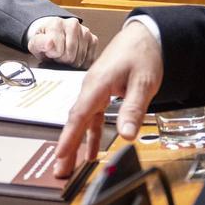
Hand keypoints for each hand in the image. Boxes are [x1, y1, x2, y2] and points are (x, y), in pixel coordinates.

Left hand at [27, 16, 98, 67]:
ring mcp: (85, 31)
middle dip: (62, 60)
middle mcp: (72, 24)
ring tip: (65, 54)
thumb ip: (39, 44)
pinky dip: (82, 62)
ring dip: (72, 62)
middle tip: (58, 55)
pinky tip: (75, 56)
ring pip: (80, 59)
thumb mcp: (35, 43)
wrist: (53, 32)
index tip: (50, 53)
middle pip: (70, 56)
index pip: (58, 51)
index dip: (53, 56)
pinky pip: (89, 60)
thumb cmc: (46, 39)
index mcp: (56, 24)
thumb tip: (49, 44)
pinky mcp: (93, 39)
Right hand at [53, 21, 162, 177]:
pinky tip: (92, 150)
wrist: (144, 35)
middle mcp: (91, 88)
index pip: (79, 114)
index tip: (60, 155)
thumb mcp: (143, 82)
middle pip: (75, 120)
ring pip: (82, 120)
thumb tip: (126, 134)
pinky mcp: (101, 92)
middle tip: (60, 170)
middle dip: (67, 146)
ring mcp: (95, 90)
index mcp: (97, 84)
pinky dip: (90, 133)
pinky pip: (92, 116)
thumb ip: (133, 108)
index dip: (69, 137)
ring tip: (71, 165)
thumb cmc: (142, 54)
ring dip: (77, 143)